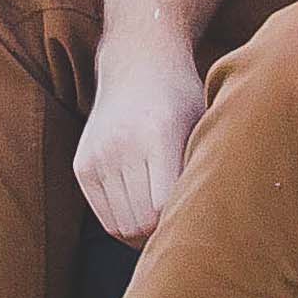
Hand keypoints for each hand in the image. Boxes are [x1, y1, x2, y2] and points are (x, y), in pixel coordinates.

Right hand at [73, 40, 209, 242]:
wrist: (137, 63)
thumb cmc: (182, 98)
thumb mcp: (203, 123)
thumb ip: (203, 167)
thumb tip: (215, 222)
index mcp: (158, 134)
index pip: (163, 207)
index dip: (180, 221)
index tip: (198, 220)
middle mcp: (121, 145)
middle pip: (140, 222)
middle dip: (162, 234)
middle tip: (182, 227)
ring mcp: (97, 156)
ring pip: (120, 227)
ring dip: (142, 234)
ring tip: (164, 222)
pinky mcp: (82, 166)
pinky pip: (104, 217)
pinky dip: (124, 223)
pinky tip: (143, 211)